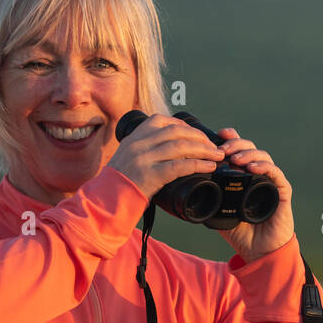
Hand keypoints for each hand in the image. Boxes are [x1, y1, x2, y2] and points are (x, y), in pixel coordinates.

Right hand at [108, 113, 225, 198]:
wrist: (105, 201)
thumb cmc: (117, 184)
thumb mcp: (126, 158)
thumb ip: (143, 150)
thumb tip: (167, 149)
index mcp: (133, 138)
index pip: (160, 121)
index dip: (182, 124)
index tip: (195, 132)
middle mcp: (138, 145)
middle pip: (175, 132)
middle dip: (199, 137)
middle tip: (213, 145)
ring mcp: (144, 159)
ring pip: (181, 147)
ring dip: (204, 149)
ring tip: (217, 155)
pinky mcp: (150, 175)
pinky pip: (180, 166)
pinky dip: (198, 164)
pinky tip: (209, 166)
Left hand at [213, 127, 294, 262]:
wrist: (259, 252)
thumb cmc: (240, 233)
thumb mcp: (218, 212)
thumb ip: (207, 197)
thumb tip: (186, 185)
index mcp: (244, 176)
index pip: (238, 150)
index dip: (230, 139)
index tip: (218, 135)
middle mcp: (258, 175)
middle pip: (249, 149)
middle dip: (236, 144)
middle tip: (223, 148)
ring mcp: (271, 181)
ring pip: (262, 157)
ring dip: (248, 154)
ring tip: (235, 158)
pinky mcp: (282, 191)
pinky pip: (275, 173)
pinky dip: (264, 167)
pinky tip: (252, 167)